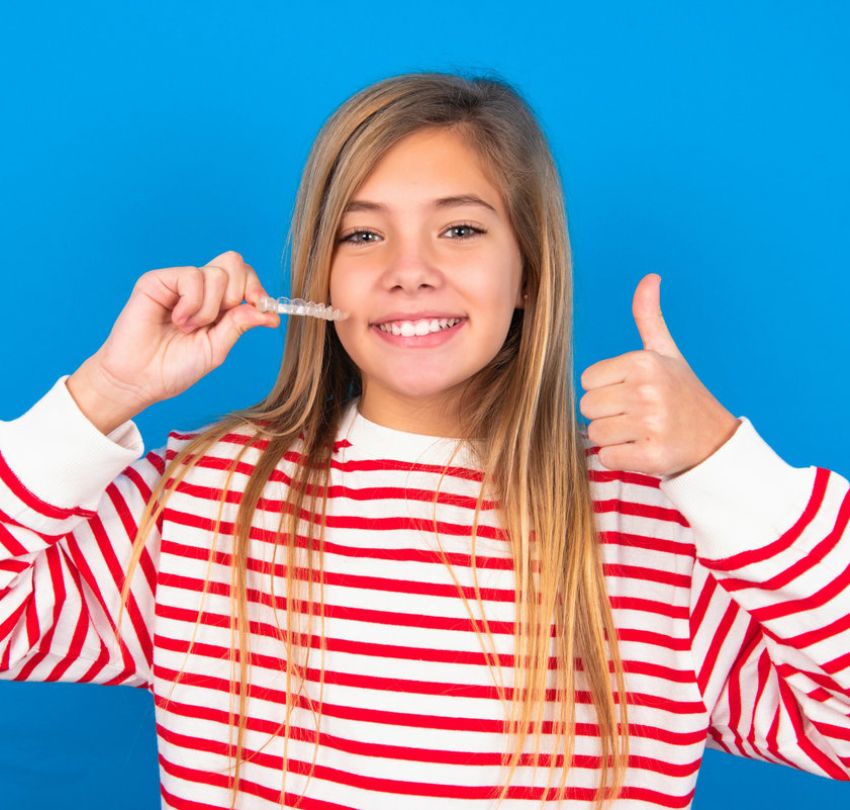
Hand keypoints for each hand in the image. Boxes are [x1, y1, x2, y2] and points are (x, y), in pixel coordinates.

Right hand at [74, 250, 279, 416]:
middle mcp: (200, 288)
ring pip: (217, 273)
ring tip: (187, 328)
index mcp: (218, 303)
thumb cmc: (175, 367)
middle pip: (234, 262)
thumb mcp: (217, 348)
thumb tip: (271, 313)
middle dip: (236, 294)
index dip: (257, 288)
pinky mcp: (159, 280)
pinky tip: (177, 320)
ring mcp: (179, 282)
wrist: (141, 379)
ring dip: (208, 308)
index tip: (261, 306)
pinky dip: (192, 303)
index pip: (245, 276)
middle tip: (217, 321)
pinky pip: (192, 276)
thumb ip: (240, 324)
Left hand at [578, 273, 740, 477]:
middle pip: (587, 407)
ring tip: (640, 432)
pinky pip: (607, 458)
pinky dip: (620, 459)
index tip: (630, 392)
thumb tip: (650, 277)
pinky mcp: (652, 456)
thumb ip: (649, 317)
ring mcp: (650, 424)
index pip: (587, 381)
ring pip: (595, 434)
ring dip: (613, 438)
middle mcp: (647, 390)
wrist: (715, 441)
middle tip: (636, 415)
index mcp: (643, 362)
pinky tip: (643, 449)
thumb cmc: (682, 394)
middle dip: (606, 414)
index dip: (604, 389)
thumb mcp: (667, 353)